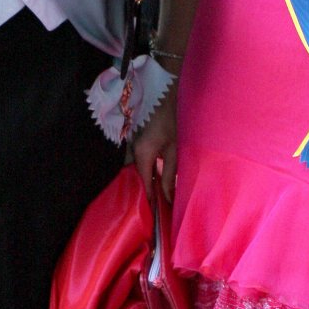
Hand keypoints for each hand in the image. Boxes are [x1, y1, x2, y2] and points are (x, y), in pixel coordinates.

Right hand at [132, 86, 177, 201]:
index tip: (160, 212)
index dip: (152, 198)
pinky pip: (143, 162)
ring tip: (164, 193)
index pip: (145, 184)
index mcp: (142, 155)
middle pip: (141, 178)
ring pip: (142, 170)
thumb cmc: (171, 121)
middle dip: (151, 191)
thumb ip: (170, 174)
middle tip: (164, 205)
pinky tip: (160, 176)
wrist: (164, 96)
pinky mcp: (139, 143)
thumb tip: (168, 196)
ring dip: (152, 181)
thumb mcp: (174, 150)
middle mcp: (134, 152)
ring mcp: (134, 147)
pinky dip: (150, 170)